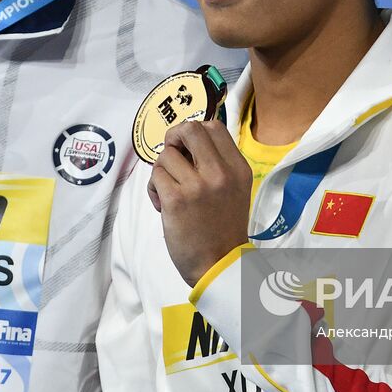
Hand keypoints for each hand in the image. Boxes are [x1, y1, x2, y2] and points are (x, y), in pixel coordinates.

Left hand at [149, 119, 251, 286]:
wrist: (219, 264)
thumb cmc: (223, 227)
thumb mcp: (233, 189)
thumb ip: (217, 164)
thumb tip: (186, 141)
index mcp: (237, 168)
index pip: (214, 127)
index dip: (194, 132)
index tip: (187, 148)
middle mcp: (220, 173)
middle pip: (190, 130)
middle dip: (174, 138)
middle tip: (172, 155)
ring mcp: (198, 186)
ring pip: (166, 156)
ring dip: (162, 171)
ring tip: (169, 190)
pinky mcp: (176, 200)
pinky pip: (156, 176)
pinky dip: (154, 189)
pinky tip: (163, 204)